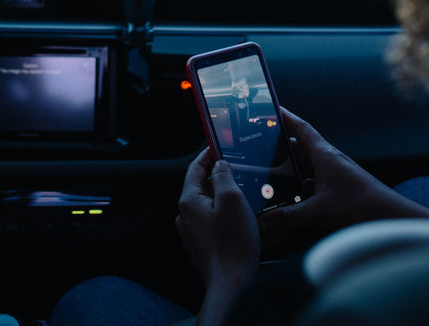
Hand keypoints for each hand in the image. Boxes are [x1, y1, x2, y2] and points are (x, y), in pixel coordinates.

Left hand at [176, 149, 259, 325]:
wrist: (232, 284)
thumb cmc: (232, 244)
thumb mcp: (232, 200)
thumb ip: (223, 176)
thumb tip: (219, 165)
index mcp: (189, 201)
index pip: (195, 169)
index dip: (207, 155)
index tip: (217, 145)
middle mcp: (185, 217)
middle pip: (200, 187)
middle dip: (218, 176)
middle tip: (236, 168)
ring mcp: (192, 233)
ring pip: (207, 205)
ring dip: (222, 197)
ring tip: (243, 193)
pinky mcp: (203, 246)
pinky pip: (211, 222)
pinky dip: (224, 214)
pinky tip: (240, 219)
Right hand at [256, 109, 428, 254]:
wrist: (394, 222)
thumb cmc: (363, 207)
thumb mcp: (321, 211)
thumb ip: (289, 216)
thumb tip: (263, 221)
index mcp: (325, 155)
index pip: (301, 129)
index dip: (285, 117)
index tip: (270, 108)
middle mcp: (329, 163)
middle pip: (299, 150)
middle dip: (278, 148)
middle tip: (256, 148)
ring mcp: (334, 180)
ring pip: (305, 171)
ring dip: (288, 173)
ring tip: (265, 177)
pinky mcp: (338, 196)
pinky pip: (312, 188)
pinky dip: (299, 192)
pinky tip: (288, 203)